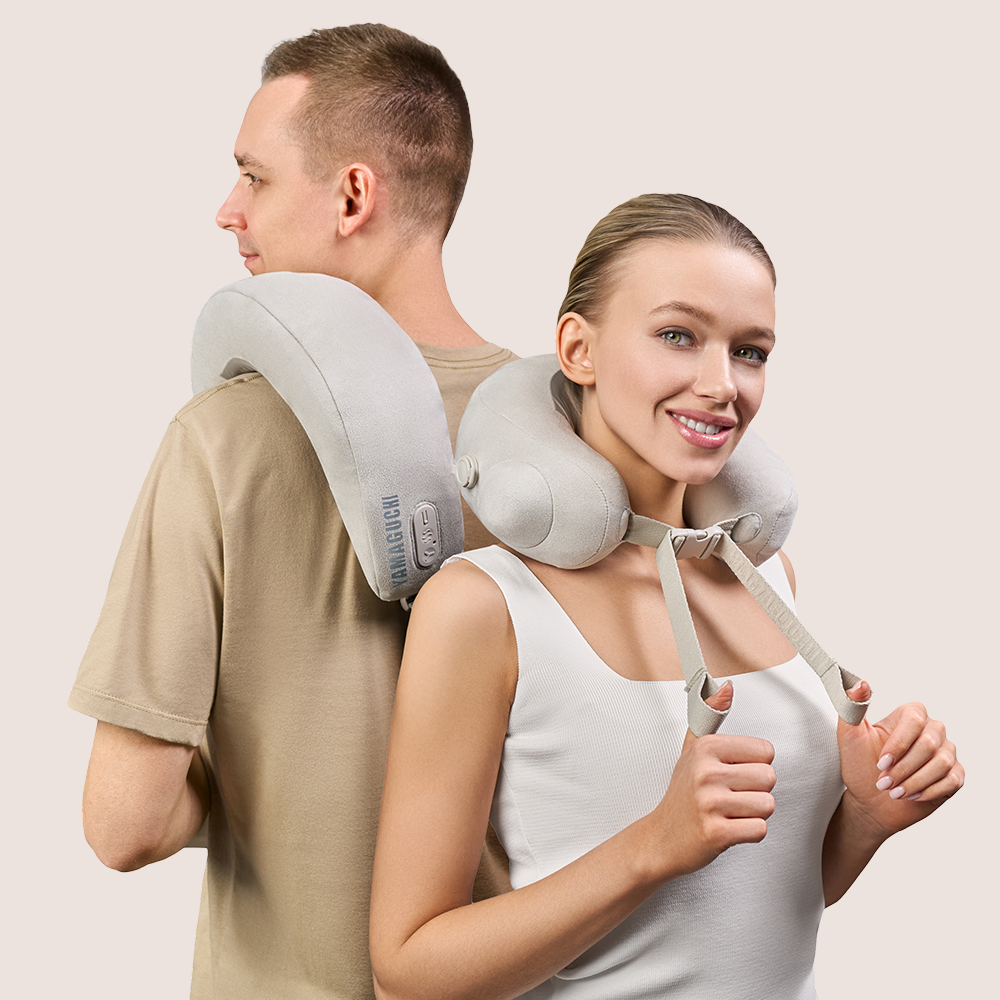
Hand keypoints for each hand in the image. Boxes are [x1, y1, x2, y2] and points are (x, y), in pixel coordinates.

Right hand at [647, 682, 776, 879]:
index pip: (765, 751)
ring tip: (731, 812)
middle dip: (756, 791)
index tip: (734, 775)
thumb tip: (727, 686)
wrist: (661, 837)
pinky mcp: (716, 832)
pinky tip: (730, 827)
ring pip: (767, 805)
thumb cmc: (681, 795)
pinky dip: (749, 833)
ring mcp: (710, 802)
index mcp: (706, 748)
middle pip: (769, 778)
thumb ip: (711, 715)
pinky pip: (759, 829)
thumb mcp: (692, 749)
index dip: (754, 766)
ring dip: (754, 814)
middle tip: (733, 796)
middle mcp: (706, 772)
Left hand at [836, 682, 963, 841]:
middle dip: (904, 767)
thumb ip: (851, 708)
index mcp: (908, 716)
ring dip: (915, 781)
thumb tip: (861, 684)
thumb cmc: (860, 766)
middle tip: (884, 782)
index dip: (898, 744)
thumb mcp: (849, 737)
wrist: (870, 801)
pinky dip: (929, 791)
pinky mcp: (954, 775)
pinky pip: (952, 780)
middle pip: (929, 743)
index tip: (880, 763)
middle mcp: (931, 731)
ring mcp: (945, 753)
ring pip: (942, 763)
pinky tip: (911, 795)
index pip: (914, 720)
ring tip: (895, 791)